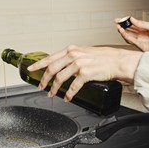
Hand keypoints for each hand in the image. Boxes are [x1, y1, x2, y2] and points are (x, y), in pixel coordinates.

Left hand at [27, 45, 141, 101]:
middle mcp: (73, 55)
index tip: (31, 69)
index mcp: (71, 49)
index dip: (38, 64)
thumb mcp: (84, 53)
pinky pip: (72, 87)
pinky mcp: (85, 73)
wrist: (118, 61)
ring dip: (54, 88)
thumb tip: (62, 66)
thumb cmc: (103, 57)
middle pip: (51, 68)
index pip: (50, 57)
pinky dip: (69, 94)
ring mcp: (79, 64)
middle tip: (41, 87)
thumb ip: (72, 58)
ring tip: (52, 94)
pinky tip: (68, 98)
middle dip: (44, 80)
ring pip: (59, 78)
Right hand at [115, 17, 148, 56]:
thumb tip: (132, 20)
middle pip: (129, 30)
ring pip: (129, 36)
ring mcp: (141, 41)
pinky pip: (132, 42)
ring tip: (119, 27)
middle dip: (122, 26)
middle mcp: (142, 35)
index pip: (133, 24)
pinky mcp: (141, 47)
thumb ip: (142, 24)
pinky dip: (127, 37)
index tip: (120, 19)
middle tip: (116, 23)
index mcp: (145, 28)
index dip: (126, 22)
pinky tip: (124, 33)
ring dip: (123, 32)